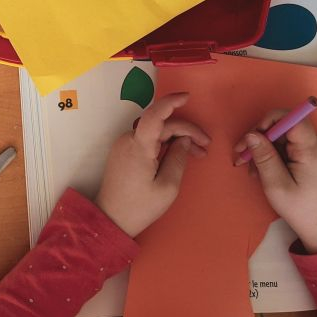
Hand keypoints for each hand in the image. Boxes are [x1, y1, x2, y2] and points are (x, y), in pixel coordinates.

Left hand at [96, 93, 209, 236]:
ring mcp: (123, 145)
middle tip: (206, 147)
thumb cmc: (140, 207)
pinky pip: (147, 140)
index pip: (155, 114)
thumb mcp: (167, 186)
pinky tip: (178, 154)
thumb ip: (178, 158)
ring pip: (155, 132)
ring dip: (177, 138)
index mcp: (138, 146)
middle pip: (161, 125)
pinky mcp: (123, 152)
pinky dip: (164, 144)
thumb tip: (185, 140)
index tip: (188, 97)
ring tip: (197, 153)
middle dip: (186, 131)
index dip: (171, 102)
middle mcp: (128, 140)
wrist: (111, 219)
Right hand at [233, 111, 316, 252]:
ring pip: (284, 137)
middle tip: (242, 158)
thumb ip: (264, 158)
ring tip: (253, 170)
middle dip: (261, 139)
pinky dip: (274, 154)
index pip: (292, 118)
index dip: (269, 121)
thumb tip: (250, 134)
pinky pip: (290, 145)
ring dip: (265, 149)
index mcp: (312, 150)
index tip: (252, 138)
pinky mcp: (314, 155)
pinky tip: (265, 170)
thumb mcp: (276, 186)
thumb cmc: (302, 210)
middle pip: (284, 126)